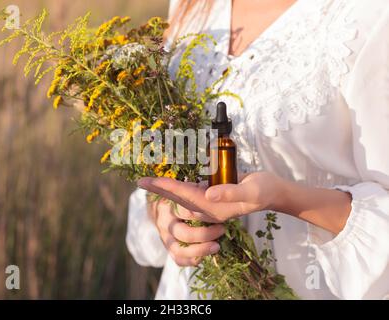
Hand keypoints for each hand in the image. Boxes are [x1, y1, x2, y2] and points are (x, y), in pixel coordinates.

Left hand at [140, 172, 286, 221]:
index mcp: (215, 208)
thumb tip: (207, 194)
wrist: (275, 193)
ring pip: (183, 196)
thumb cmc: (265, 190)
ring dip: (167, 188)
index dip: (165, 187)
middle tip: (140, 182)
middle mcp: (209, 208)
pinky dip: (179, 186)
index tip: (147, 182)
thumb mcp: (251, 190)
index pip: (185, 196)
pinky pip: (192, 192)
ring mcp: (211, 203)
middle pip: (178, 198)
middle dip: (159, 189)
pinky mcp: (214, 196)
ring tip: (150, 181)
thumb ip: (230, 192)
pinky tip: (171, 181)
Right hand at [147, 195, 224, 266]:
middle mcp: (165, 222)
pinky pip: (177, 259)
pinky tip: (204, 257)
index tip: (220, 215)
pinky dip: (191, 261)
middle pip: (184, 233)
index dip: (204, 215)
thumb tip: (216, 193)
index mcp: (170, 205)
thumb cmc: (181, 197)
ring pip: (179, 250)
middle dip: (205, 234)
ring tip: (216, 246)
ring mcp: (165, 237)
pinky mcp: (168, 248)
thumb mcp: (187, 190)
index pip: (186, 212)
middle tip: (222, 229)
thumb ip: (199, 191)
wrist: (163, 209)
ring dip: (200, 250)